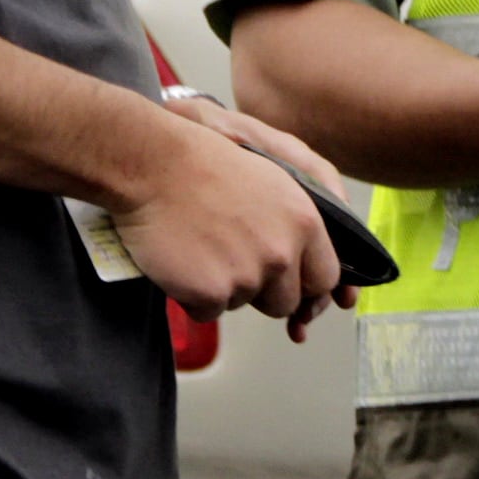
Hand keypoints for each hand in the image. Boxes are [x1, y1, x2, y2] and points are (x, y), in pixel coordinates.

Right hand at [114, 113, 340, 328]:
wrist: (154, 165)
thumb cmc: (205, 165)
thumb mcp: (272, 182)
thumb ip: (296, 225)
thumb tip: (302, 264)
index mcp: (304, 222)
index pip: (324, 277)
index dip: (303, 283)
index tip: (286, 281)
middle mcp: (283, 252)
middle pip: (285, 302)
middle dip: (261, 291)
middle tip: (229, 259)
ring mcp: (248, 276)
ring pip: (243, 304)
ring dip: (223, 288)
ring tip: (201, 247)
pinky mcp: (212, 293)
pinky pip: (207, 313)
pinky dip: (192, 296)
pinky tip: (181, 260)